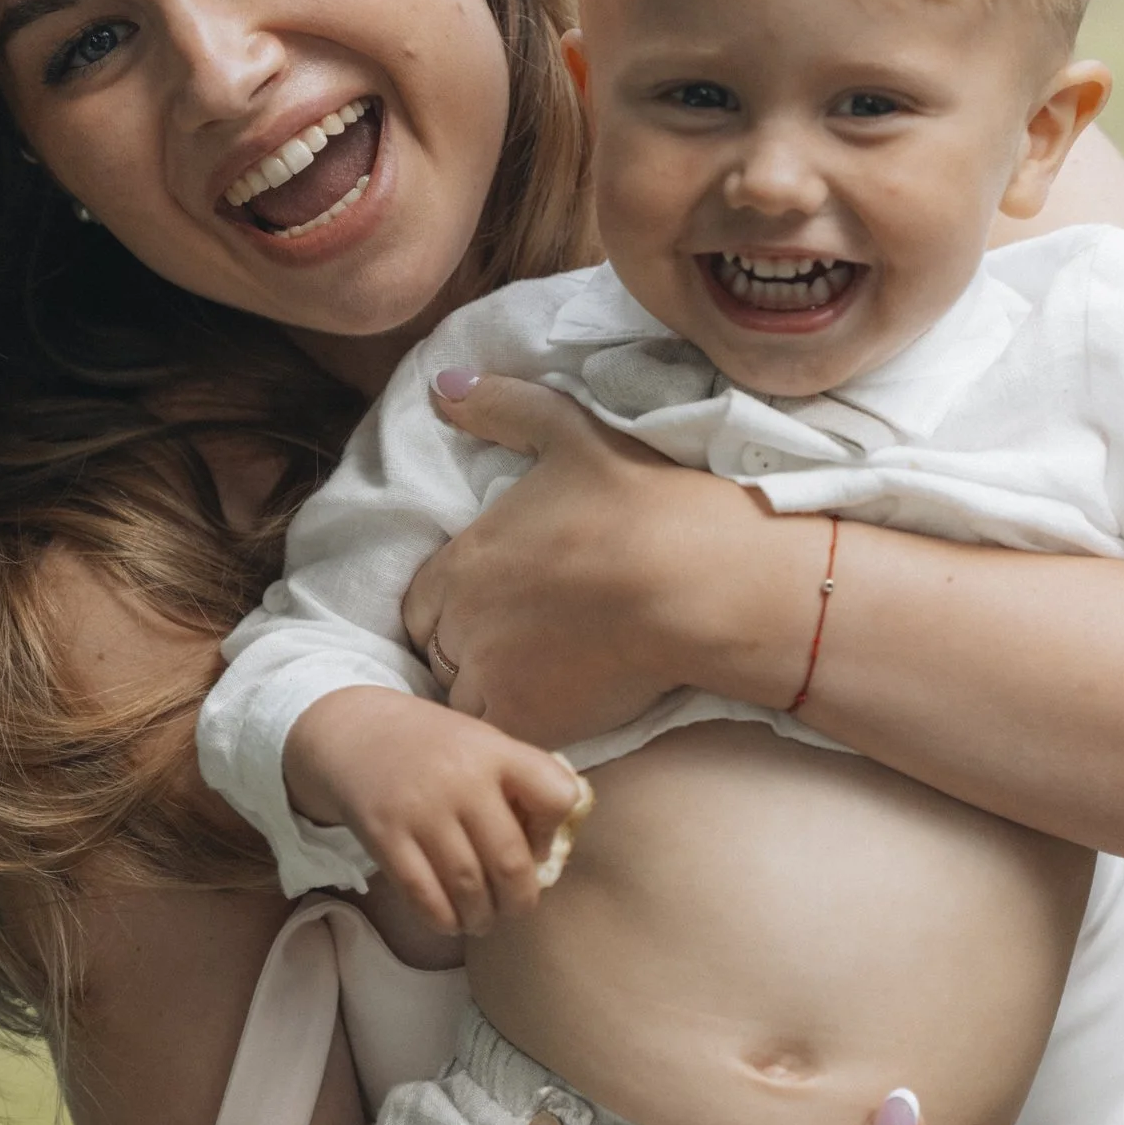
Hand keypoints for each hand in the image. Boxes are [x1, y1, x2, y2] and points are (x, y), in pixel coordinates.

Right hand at [282, 687, 585, 937]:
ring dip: (482, 916)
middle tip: (515, 907)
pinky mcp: (385, 837)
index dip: (554, 830)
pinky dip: (444, 920)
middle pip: (510, 861)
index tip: (536, 842)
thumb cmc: (433, 745)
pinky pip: (424, 896)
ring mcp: (421, 810)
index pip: (556, 796)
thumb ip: (518, 784)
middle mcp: (462, 779)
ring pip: (468, 887)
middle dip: (519, 899)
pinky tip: (450, 920)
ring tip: (482, 919)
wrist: (355, 731)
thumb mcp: (482, 743)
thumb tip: (547, 852)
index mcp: (496, 751)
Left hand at [402, 372, 819, 746]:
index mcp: (463, 559)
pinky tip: (561, 710)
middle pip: (440, 653)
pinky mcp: (528, 720)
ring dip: (492, 694)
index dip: (456, 608)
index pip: (423, 603)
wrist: (701, 579)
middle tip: (528, 646)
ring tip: (547, 682)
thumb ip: (501, 408)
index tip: (500, 607)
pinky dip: (516, 732)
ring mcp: (492, 675)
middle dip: (471, 652)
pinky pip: (497, 739)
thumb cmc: (642, 502)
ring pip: (465, 701)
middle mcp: (462, 621)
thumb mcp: (569, 432)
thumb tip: (441, 385)